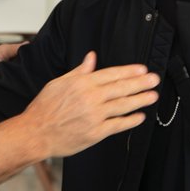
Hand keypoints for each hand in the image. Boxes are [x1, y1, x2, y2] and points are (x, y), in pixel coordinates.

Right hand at [20, 51, 156, 157]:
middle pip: (121, 88)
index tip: (142, 69)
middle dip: (140, 83)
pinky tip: (140, 116)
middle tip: (154, 79)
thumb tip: (91, 57)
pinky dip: (130, 121)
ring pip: (122, 105)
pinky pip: (117, 125)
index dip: (128, 72)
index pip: (111, 74)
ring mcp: (94, 116)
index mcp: (81, 84)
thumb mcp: (58, 83)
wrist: (35, 133)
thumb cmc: (44, 108)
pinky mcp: (95, 133)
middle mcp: (90, 98)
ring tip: (153, 96)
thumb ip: (79, 71)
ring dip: (140, 100)